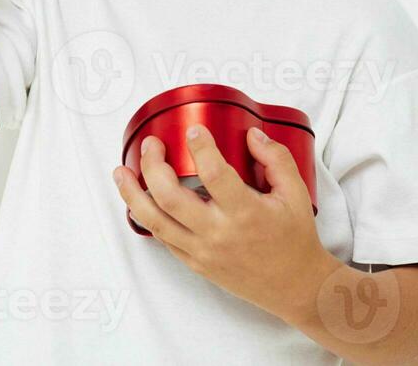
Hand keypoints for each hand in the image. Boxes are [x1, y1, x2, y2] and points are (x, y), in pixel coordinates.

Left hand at [112, 124, 334, 323]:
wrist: (294, 287)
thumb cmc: (294, 240)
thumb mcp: (295, 194)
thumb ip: (275, 158)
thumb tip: (251, 135)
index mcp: (245, 212)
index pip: (214, 174)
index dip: (200, 148)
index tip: (193, 130)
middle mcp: (218, 233)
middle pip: (170, 196)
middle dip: (153, 165)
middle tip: (152, 145)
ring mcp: (202, 250)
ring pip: (155, 220)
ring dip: (132, 194)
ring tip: (121, 173)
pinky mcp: (195, 263)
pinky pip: (163, 238)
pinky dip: (146, 217)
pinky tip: (139, 200)